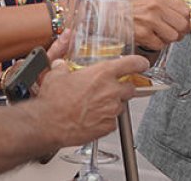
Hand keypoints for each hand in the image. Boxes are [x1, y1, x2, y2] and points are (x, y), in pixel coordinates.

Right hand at [33, 55, 147, 147]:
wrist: (48, 124)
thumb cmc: (53, 101)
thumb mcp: (56, 75)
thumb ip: (63, 67)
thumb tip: (61, 65)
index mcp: (102, 73)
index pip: (132, 64)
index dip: (140, 63)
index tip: (142, 63)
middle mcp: (110, 91)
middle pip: (130, 87)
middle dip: (123, 87)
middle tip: (110, 89)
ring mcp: (111, 110)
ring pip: (121, 105)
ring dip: (112, 104)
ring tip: (95, 105)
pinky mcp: (108, 126)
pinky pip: (113, 120)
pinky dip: (106, 119)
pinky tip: (92, 117)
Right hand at [120, 0, 190, 50]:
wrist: (104, 14)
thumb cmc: (124, 6)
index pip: (185, 10)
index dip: (184, 18)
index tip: (178, 21)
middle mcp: (156, 7)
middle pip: (182, 25)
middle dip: (178, 31)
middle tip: (169, 31)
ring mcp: (149, 21)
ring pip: (173, 36)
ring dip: (166, 39)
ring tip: (157, 34)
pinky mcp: (142, 34)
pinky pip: (159, 45)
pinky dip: (155, 45)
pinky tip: (148, 38)